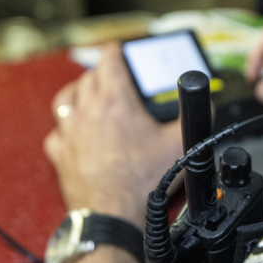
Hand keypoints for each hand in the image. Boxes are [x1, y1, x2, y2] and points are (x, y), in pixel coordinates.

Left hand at [44, 43, 182, 225]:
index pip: (109, 60)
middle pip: (87, 77)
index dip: (116, 50)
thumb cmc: (142, 180)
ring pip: (65, 99)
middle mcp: (87, 111)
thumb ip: (193, 118)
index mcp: (115, 100)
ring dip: (78, 92)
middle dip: (101, 72)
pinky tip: (75, 132)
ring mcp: (69, 132)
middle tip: (112, 75)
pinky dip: (66, 127)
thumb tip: (205, 105)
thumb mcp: (180, 144)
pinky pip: (57, 132)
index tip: (119, 50)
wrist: (113, 213)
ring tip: (88, 94)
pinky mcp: (60, 154)